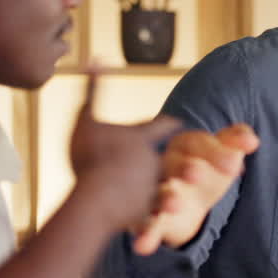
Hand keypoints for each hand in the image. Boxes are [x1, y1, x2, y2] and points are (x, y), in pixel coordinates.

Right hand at [69, 71, 180, 231]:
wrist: (97, 198)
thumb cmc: (90, 156)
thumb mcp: (87, 117)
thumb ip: (93, 88)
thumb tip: (96, 57)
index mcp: (141, 138)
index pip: (161, 125)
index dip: (168, 123)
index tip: (177, 122)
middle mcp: (152, 161)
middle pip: (170, 158)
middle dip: (180, 160)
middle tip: (190, 164)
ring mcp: (151, 187)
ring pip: (165, 187)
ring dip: (170, 191)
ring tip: (174, 196)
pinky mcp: (147, 211)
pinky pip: (152, 213)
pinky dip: (154, 217)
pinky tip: (154, 220)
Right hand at [130, 123, 259, 254]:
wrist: (188, 198)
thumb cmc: (207, 167)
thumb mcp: (224, 152)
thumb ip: (237, 140)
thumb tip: (252, 140)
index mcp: (184, 144)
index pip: (196, 142)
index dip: (215, 152)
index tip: (234, 166)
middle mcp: (165, 164)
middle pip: (172, 164)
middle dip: (183, 168)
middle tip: (196, 174)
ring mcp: (155, 191)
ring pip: (157, 193)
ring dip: (164, 198)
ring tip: (175, 205)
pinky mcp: (149, 217)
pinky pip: (146, 224)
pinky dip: (145, 233)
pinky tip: (144, 246)